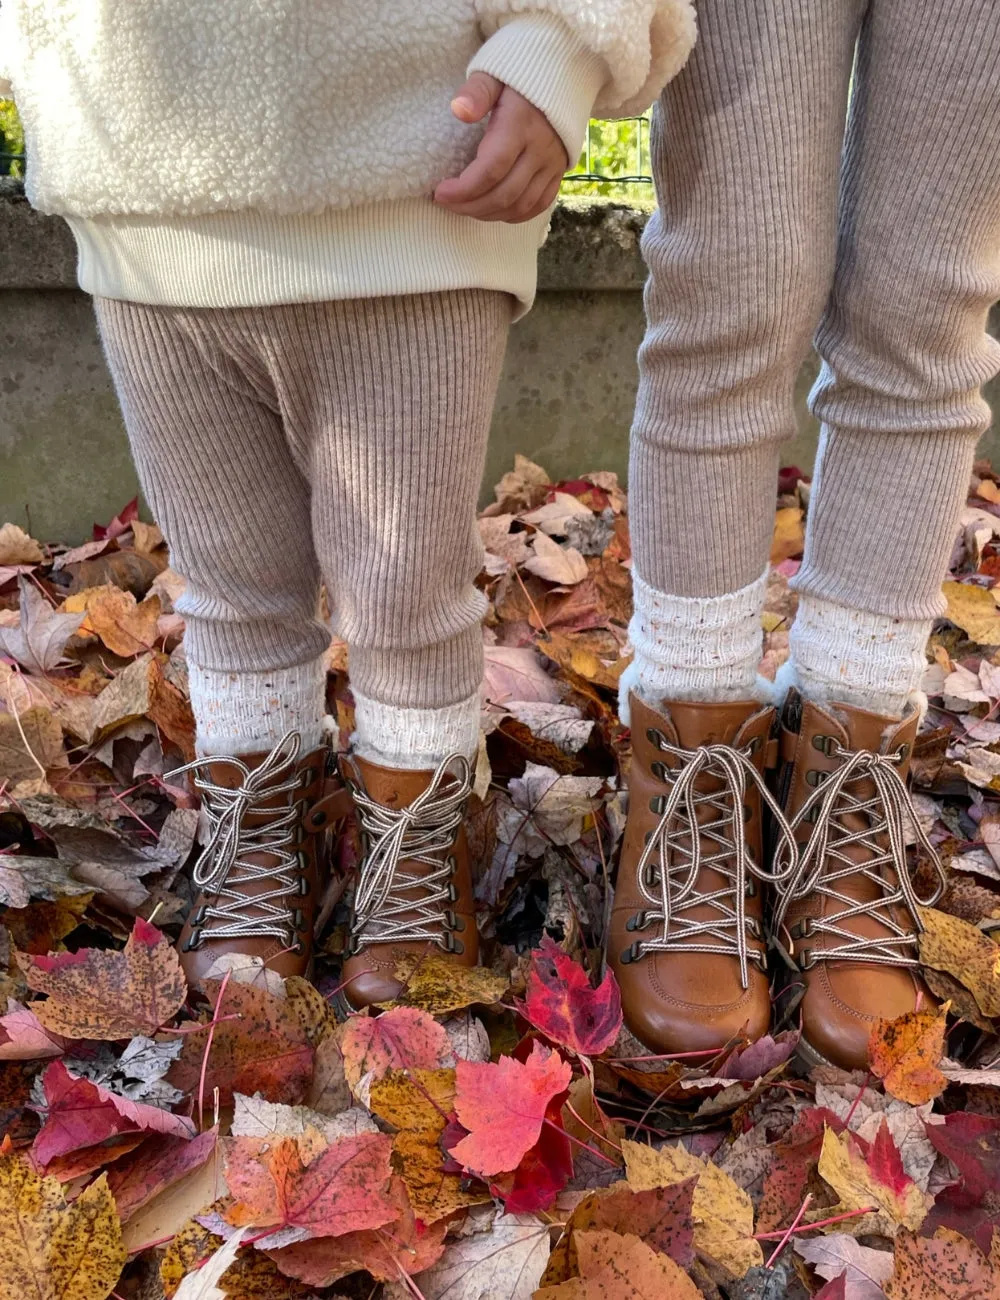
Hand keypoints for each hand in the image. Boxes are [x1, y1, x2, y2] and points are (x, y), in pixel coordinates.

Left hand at [434, 72, 567, 222]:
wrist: (564, 71)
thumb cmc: (519, 73)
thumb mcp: (493, 73)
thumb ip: (476, 91)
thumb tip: (458, 110)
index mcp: (520, 125)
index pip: (490, 170)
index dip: (463, 189)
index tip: (440, 192)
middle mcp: (539, 149)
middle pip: (504, 195)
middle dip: (470, 206)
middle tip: (448, 203)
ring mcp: (552, 163)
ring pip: (521, 205)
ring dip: (489, 213)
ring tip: (465, 207)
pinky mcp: (559, 170)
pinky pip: (539, 205)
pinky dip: (514, 215)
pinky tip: (493, 211)